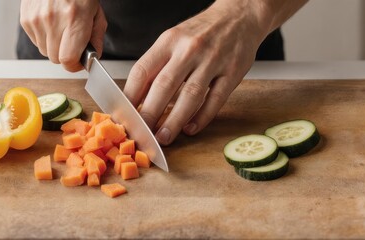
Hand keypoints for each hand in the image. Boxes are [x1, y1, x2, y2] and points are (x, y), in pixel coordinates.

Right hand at [20, 0, 106, 71]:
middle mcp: (53, 20)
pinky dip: (44, 38)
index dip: (74, 66)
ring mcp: (36, 19)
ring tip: (62, 30)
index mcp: (75, 19)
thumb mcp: (97, 15)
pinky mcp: (25, 18)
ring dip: (54, 46)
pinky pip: (35, 41)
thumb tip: (92, 59)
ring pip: (44, 51)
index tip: (78, 63)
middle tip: (72, 44)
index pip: (68, 59)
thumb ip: (96, 39)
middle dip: (65, 55)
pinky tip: (51, 24)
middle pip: (55, 58)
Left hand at [123, 1, 269, 144]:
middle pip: (164, 86)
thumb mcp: (173, 39)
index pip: (143, 71)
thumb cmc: (201, 32)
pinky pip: (216, 99)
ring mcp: (213, 60)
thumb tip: (136, 97)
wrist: (239, 16)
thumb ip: (156, 65)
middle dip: (150, 114)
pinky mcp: (233, 71)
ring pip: (190, 95)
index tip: (125, 115)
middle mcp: (190, 49)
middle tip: (142, 134)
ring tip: (164, 137)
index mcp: (169, 40)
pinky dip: (202, 117)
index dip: (130, 96)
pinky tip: (191, 129)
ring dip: (175, 120)